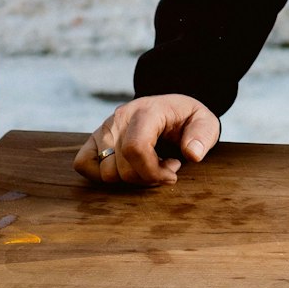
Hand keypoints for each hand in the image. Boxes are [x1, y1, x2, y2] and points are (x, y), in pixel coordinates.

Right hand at [73, 94, 220, 185]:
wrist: (170, 108)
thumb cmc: (187, 119)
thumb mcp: (205, 122)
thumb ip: (202, 136)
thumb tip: (192, 154)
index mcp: (146, 111)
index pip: (135, 148)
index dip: (152, 171)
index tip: (172, 175)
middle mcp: (120, 118)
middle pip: (120, 167)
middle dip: (146, 178)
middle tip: (166, 169)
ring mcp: (104, 127)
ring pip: (104, 172)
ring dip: (129, 178)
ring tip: (149, 166)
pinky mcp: (95, 138)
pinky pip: (83, 164)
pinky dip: (102, 175)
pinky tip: (127, 169)